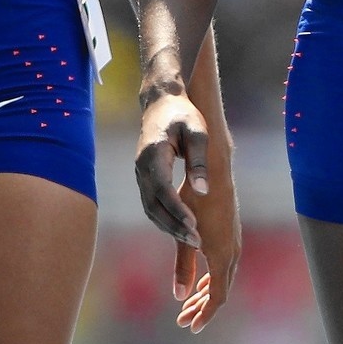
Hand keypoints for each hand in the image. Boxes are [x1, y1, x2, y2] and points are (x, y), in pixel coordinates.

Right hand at [135, 89, 208, 250]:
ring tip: (193, 240)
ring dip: (169, 226)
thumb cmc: (183, 114)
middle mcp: (142, 166)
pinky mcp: (144, 177)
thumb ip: (200, 161)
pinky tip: (182, 228)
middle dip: (174, 226)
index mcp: (153, 154)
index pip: (162, 189)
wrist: (161, 102)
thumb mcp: (197, 131)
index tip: (194, 226)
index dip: (176, 210)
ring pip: (150, 208)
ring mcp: (140, 173)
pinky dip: (164, 219)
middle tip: (197, 242)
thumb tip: (203, 191)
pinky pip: (151, 204)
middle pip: (153, 205)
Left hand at [172, 146, 239, 332]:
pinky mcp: (231, 236)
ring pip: (223, 279)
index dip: (204, 314)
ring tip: (189, 305)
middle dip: (202, 308)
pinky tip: (200, 280)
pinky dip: (212, 279)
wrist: (214, 172)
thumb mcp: (184, 235)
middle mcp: (232, 253)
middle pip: (219, 291)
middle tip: (183, 320)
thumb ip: (183, 265)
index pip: (217, 297)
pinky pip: (224, 267)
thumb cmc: (194, 201)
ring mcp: (234, 244)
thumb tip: (179, 297)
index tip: (189, 327)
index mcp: (222, 256)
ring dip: (206, 294)